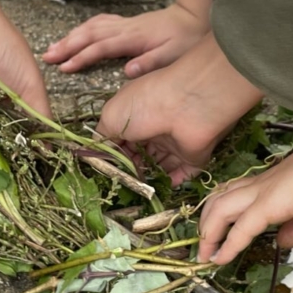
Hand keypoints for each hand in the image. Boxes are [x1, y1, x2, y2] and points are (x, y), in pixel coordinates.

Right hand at [44, 3, 207, 76]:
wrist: (194, 17)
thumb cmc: (185, 40)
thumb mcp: (173, 56)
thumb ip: (149, 63)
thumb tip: (127, 72)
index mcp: (132, 38)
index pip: (101, 47)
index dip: (81, 57)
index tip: (64, 68)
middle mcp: (124, 28)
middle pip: (89, 35)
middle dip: (66, 46)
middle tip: (47, 58)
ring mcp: (123, 23)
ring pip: (91, 27)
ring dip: (70, 37)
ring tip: (53, 49)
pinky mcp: (126, 23)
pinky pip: (98, 22)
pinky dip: (83, 28)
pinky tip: (76, 35)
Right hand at [96, 34, 261, 184]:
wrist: (187, 105)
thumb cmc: (145, 105)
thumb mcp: (111, 117)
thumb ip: (102, 137)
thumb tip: (99, 152)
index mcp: (137, 114)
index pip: (124, 138)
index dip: (115, 153)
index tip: (108, 167)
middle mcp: (156, 127)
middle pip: (141, 153)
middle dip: (132, 167)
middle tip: (124, 179)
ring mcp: (176, 142)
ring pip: (160, 165)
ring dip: (150, 176)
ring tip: (140, 187)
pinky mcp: (193, 155)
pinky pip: (184, 173)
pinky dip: (174, 181)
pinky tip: (163, 188)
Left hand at [197, 128, 292, 264]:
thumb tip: (284, 242)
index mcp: (278, 182)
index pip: (240, 193)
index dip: (226, 212)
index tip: (220, 232)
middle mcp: (265, 183)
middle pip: (222, 197)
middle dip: (208, 221)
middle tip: (204, 246)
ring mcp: (266, 191)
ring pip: (221, 208)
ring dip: (208, 232)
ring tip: (204, 255)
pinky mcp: (271, 203)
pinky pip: (241, 227)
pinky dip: (227, 244)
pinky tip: (219, 259)